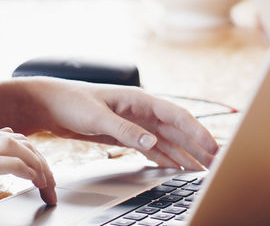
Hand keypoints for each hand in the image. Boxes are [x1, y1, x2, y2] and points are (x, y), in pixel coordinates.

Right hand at [0, 128, 56, 225]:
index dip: (32, 155)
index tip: (44, 176)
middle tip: (52, 186)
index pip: (10, 138)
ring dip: (38, 165)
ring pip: (15, 146)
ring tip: (48, 186)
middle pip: (19, 140)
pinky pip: (0, 161)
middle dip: (42, 161)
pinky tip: (31, 181)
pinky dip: (22, 168)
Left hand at [19, 78, 218, 170]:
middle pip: (178, 130)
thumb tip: (153, 142)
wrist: (51, 104)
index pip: (176, 116)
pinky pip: (154, 148)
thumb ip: (125, 130)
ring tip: (204, 169)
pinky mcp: (127, 135)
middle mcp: (142, 111)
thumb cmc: (72, 102)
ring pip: (169, 140)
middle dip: (198, 145)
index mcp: (139, 100)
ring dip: (186, 154)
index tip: (212, 146)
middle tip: (217, 163)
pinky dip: (168, 158)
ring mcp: (136, 123)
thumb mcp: (97, 116)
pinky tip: (179, 168)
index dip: (196, 131)